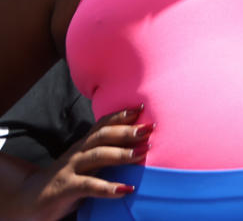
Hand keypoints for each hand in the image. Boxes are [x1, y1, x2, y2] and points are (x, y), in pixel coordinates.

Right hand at [5, 107, 148, 220]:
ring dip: (121, 154)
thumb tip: (141, 148)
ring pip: (96, 156)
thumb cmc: (67, 180)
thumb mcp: (86, 164)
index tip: (141, 107)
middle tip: (149, 128)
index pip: (102, 125)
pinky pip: (88, 186)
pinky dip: (108, 187)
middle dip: (126, 130)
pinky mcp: (65, 189)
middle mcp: (77, 153)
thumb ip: (106, 155)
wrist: (28, 200)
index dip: (120, 115)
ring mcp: (70, 170)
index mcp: (83, 145)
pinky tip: (126, 189)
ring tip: (142, 153)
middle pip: (102, 136)